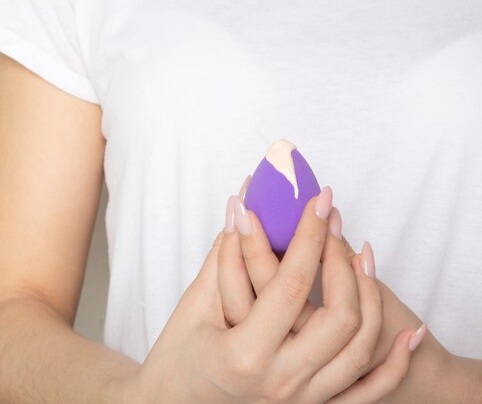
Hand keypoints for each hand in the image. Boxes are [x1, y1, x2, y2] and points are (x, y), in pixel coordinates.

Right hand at [124, 187, 415, 403]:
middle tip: (332, 223)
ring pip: (360, 348)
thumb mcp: (193, 306)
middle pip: (340, 315)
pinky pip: (368, 391)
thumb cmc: (175, 361)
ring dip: (368, 297)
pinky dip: (394, 363)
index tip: (318, 200)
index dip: (308, 234)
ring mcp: (301, 400)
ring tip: (361, 257)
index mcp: (246, 353)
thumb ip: (223, 256)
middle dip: (342, 259)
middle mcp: (281, 382)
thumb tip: (243, 207)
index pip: (292, 283)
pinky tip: (408, 334)